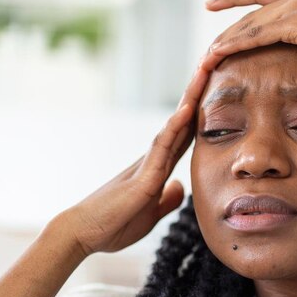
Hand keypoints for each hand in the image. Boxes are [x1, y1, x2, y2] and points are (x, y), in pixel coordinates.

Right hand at [60, 66, 209, 255]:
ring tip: (205, 70)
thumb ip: (165, 200)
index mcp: (157, 169)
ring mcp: (147, 165)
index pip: (184, 136)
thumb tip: (179, 187)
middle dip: (198, 93)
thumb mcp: (149, 215)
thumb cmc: (111, 225)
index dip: (200, 114)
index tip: (214, 90)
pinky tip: (187, 109)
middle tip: (213, 61)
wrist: (82, 234)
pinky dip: (175, 127)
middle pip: (182, 121)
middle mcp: (152, 160)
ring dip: (190, 99)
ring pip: (173, 125)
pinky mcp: (142, 178)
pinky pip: (161, 147)